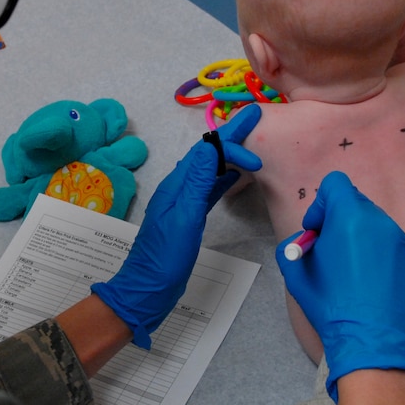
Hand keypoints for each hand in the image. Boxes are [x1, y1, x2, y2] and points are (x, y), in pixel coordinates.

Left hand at [92, 104, 261, 347]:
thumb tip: (210, 145)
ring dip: (229, 153)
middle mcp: (178, 189)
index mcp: (177, 185)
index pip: (206, 151)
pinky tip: (234, 177)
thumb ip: (198, 183)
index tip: (258, 149)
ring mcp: (182, 203)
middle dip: (231, 136)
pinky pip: (209, 189)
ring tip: (250, 141)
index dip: (231, 142)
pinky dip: (223, 178)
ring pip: (209, 169)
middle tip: (255, 116)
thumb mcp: (185, 217)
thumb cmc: (165, 257)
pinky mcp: (188, 217)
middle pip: (207, 154)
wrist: (147, 288)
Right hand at [276, 171, 404, 404]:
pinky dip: (378, 253)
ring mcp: (402, 240)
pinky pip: (391, 243)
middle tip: (330, 251)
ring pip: (374, 223)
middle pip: (356, 202)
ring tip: (351, 270)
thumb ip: (296, 246)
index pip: (335, 184)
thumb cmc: (331, 304)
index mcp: (350, 218)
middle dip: (339, 220)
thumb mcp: (296, 272)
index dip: (320, 204)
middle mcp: (380, 222)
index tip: (317, 232)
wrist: (373, 341)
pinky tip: (371, 282)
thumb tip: (306, 242)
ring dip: (359, 236)